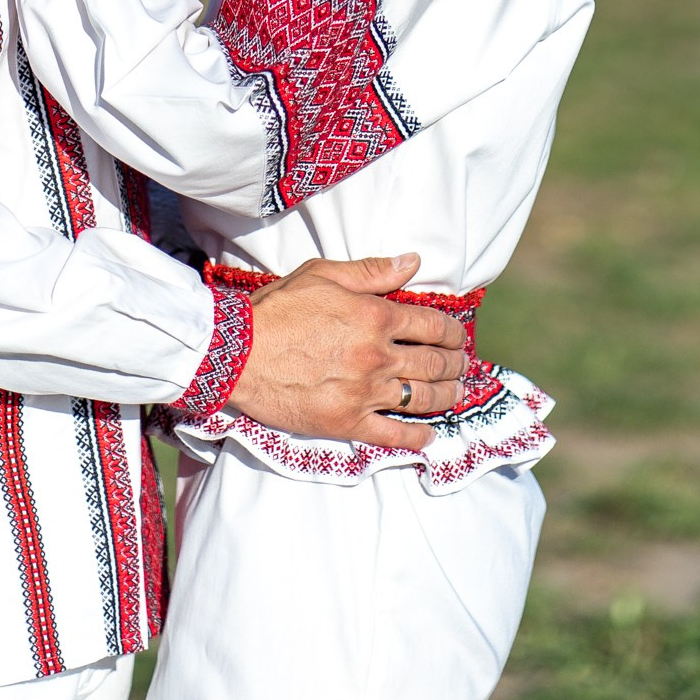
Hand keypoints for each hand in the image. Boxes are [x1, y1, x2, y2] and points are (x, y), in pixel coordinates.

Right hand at [227, 252, 466, 450]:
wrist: (236, 353)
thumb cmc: (276, 309)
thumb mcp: (321, 275)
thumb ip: (371, 271)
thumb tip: (413, 262)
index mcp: (374, 316)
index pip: (432, 324)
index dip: (452, 331)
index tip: (457, 336)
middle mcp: (377, 356)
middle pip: (434, 363)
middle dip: (455, 364)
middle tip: (462, 365)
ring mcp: (365, 392)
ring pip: (423, 398)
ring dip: (447, 397)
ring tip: (455, 394)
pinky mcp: (348, 423)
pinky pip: (394, 435)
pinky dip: (417, 438)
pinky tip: (428, 436)